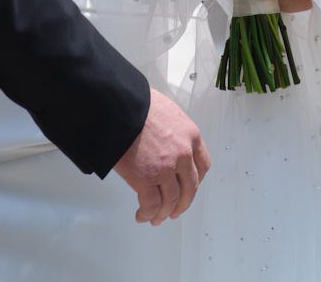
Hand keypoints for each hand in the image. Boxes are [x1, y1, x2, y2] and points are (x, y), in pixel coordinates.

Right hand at [112, 89, 210, 224]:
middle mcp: (183, 155)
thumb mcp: (164, 109)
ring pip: (171, 200)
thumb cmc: (135, 102)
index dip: (196, 180)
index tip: (190, 186)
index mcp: (190, 134)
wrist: (118, 105)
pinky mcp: (145, 179)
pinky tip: (143, 215)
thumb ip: (171, 127)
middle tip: (176, 209)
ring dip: (164, 212)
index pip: (203, 164)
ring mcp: (165, 169)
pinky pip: (151, 204)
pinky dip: (147, 213)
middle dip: (183, 203)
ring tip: (156, 217)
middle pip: (190, 188)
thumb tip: (163, 136)